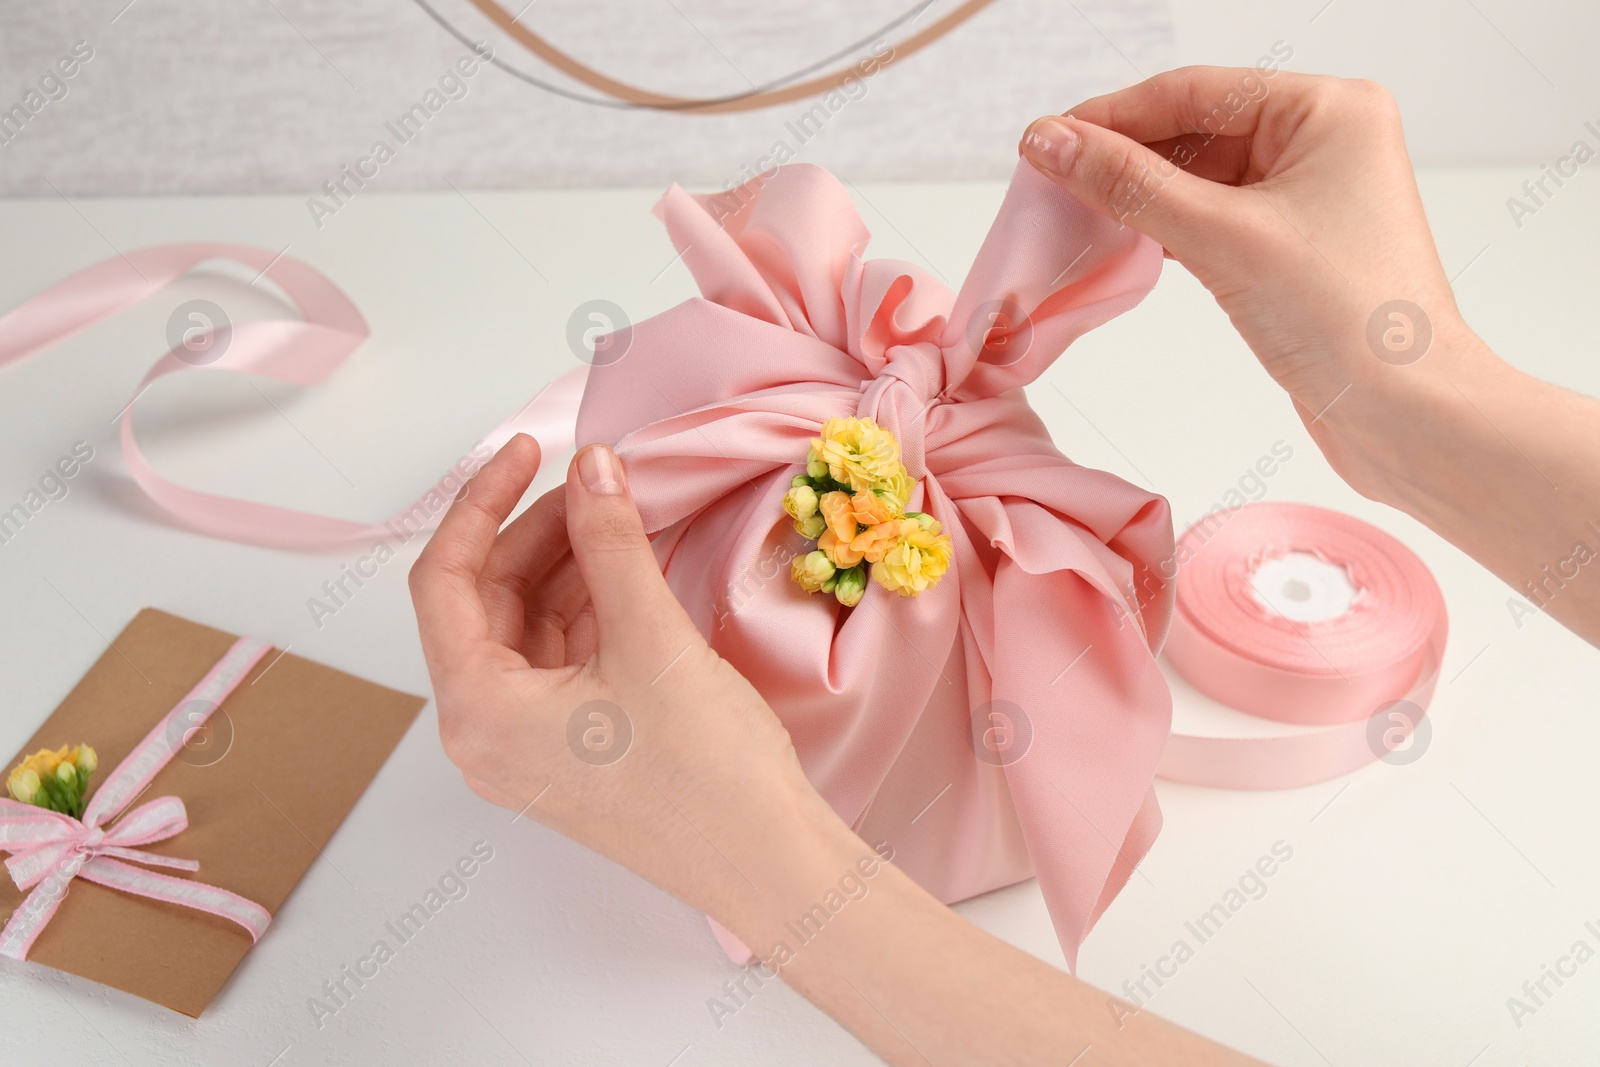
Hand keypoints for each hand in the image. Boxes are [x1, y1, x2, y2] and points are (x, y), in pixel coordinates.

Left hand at [409, 438, 1270, 1065]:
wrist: (769, 863)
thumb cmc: (704, 770)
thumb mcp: (649, 637)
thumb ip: (609, 541)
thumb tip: (592, 466)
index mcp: (478, 710)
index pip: (443, 581)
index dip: (479, 502)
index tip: (529, 451)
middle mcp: (485, 732)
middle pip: (481, 602)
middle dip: (534, 532)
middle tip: (594, 481)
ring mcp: (527, 744)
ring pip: (524, 627)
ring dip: (565, 566)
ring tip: (618, 514)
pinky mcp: (571, 748)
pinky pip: (560, 658)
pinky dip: (588, 607)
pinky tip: (628, 566)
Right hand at [1020, 68, 1599, 647]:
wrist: (1408, 416)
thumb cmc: (1345, 317)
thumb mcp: (1223, 238)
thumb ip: (1128, 184)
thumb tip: (1048, 141)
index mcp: (1329, 109)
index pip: (1195, 91)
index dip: (1112, 116)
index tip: (1043, 140)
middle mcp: (1324, 140)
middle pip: (1195, 127)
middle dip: (1122, 155)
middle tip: (1047, 180)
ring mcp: (1310, 195)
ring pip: (1199, 176)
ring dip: (1138, 194)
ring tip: (1071, 211)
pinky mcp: (1293, 247)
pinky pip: (1213, 217)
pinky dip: (1165, 227)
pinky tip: (1122, 240)